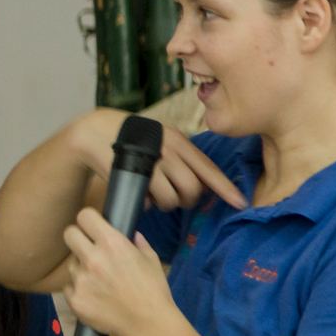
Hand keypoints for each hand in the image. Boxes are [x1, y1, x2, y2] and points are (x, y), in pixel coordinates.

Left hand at [62, 208, 175, 335]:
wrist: (148, 324)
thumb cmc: (153, 290)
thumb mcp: (150, 260)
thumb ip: (137, 243)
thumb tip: (130, 235)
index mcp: (112, 244)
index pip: (84, 216)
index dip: (88, 220)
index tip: (92, 226)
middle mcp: (92, 258)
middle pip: (69, 233)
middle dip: (78, 238)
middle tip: (87, 248)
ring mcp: (80, 279)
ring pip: (71, 264)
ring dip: (81, 268)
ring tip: (100, 281)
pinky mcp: (74, 299)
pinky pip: (69, 287)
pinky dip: (79, 290)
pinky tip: (95, 297)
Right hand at [72, 110, 246, 212]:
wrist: (95, 131)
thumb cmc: (131, 138)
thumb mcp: (161, 138)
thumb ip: (181, 156)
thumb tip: (201, 182)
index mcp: (178, 141)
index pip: (208, 168)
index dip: (225, 188)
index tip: (240, 202)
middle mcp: (168, 151)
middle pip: (192, 189)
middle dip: (186, 200)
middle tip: (175, 199)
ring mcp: (149, 164)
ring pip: (170, 198)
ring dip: (163, 204)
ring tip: (152, 196)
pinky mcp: (131, 175)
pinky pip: (147, 201)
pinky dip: (145, 203)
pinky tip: (138, 194)